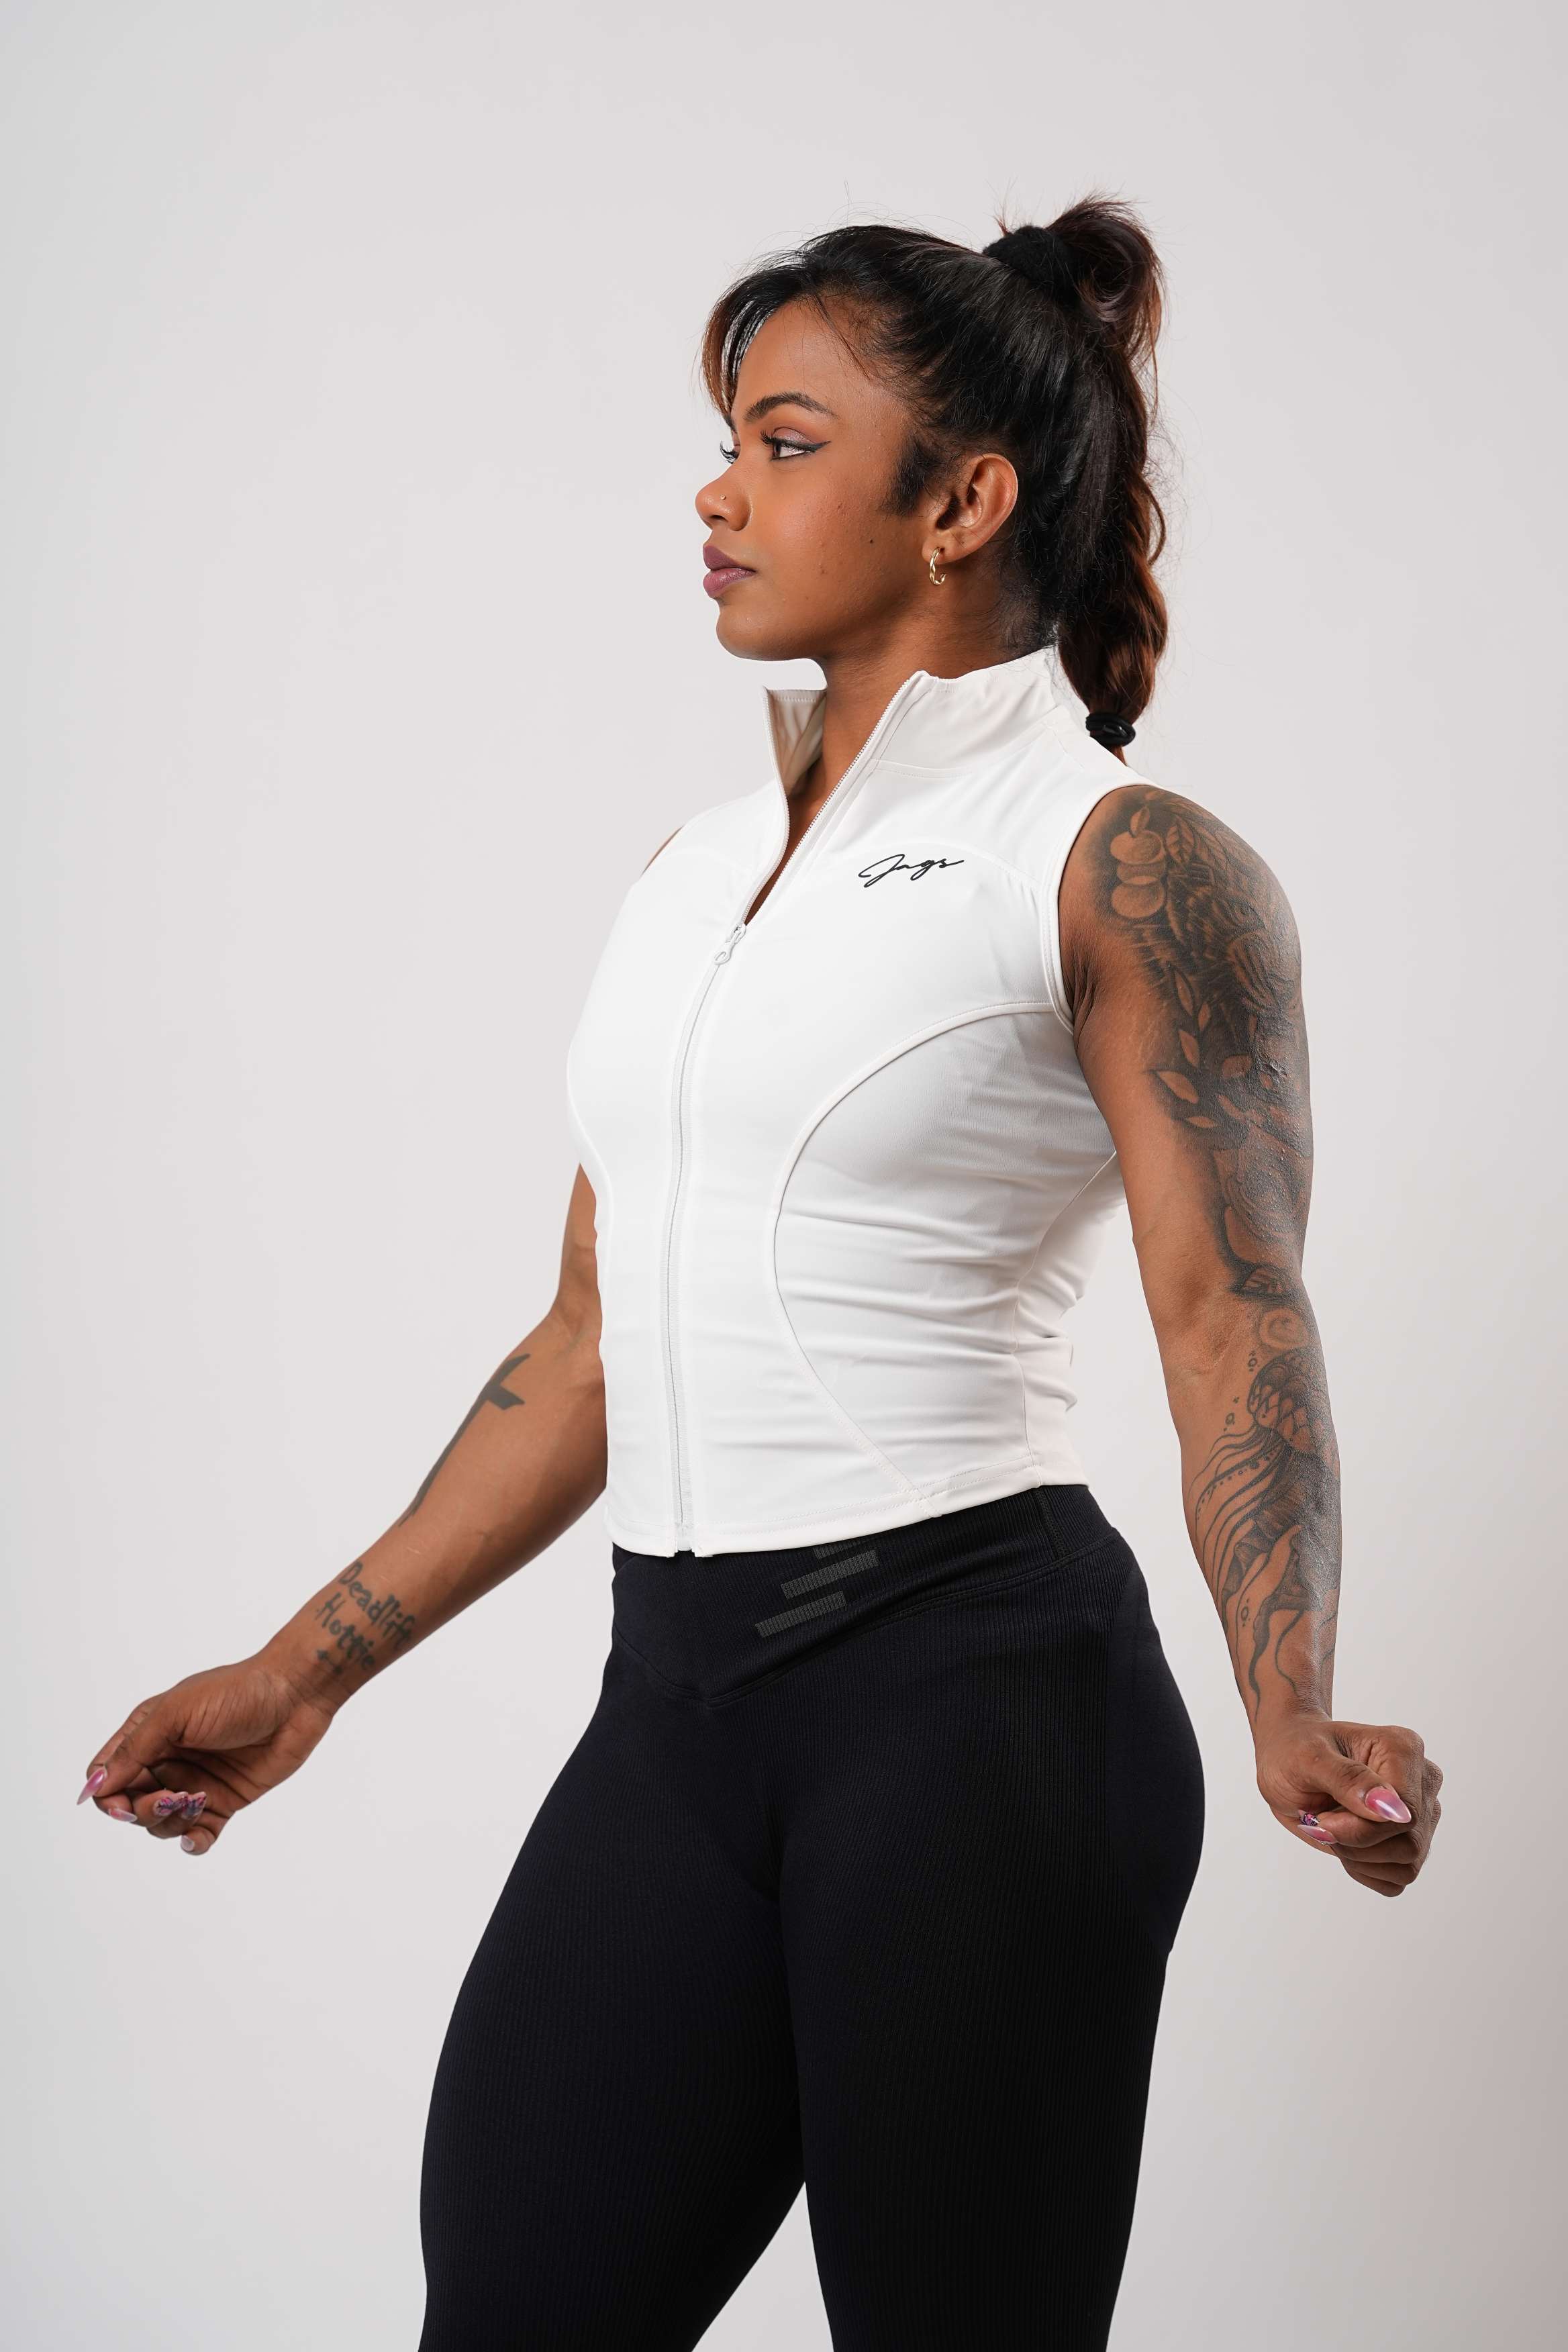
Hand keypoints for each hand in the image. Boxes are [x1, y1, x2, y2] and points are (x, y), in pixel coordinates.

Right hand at [76, 1652, 341, 1855]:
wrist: (295, 1696)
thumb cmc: (235, 1693)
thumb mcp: (176, 1713)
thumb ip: (134, 1750)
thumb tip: (95, 1786)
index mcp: (148, 1733)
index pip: (107, 1775)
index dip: (108, 1795)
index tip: (124, 1803)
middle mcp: (167, 1760)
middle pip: (130, 1805)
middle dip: (143, 1811)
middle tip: (172, 1799)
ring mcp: (195, 1782)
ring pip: (161, 1824)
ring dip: (170, 1823)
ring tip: (197, 1801)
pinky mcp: (224, 1801)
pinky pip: (198, 1834)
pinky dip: (192, 1842)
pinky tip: (196, 1836)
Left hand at [1255, 1714, 1442, 1896]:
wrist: (1284, 1762)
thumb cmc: (1293, 1751)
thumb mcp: (1306, 1759)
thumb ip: (1348, 1779)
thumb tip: (1393, 1809)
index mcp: (1403, 1749)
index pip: (1405, 1814)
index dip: (1360, 1829)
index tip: (1322, 1819)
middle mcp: (1421, 1781)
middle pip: (1409, 1843)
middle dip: (1356, 1843)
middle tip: (1322, 1820)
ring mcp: (1420, 1813)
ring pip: (1407, 1865)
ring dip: (1359, 1857)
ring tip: (1333, 1827)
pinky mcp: (1409, 1840)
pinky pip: (1398, 1878)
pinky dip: (1364, 1870)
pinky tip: (1345, 1842)